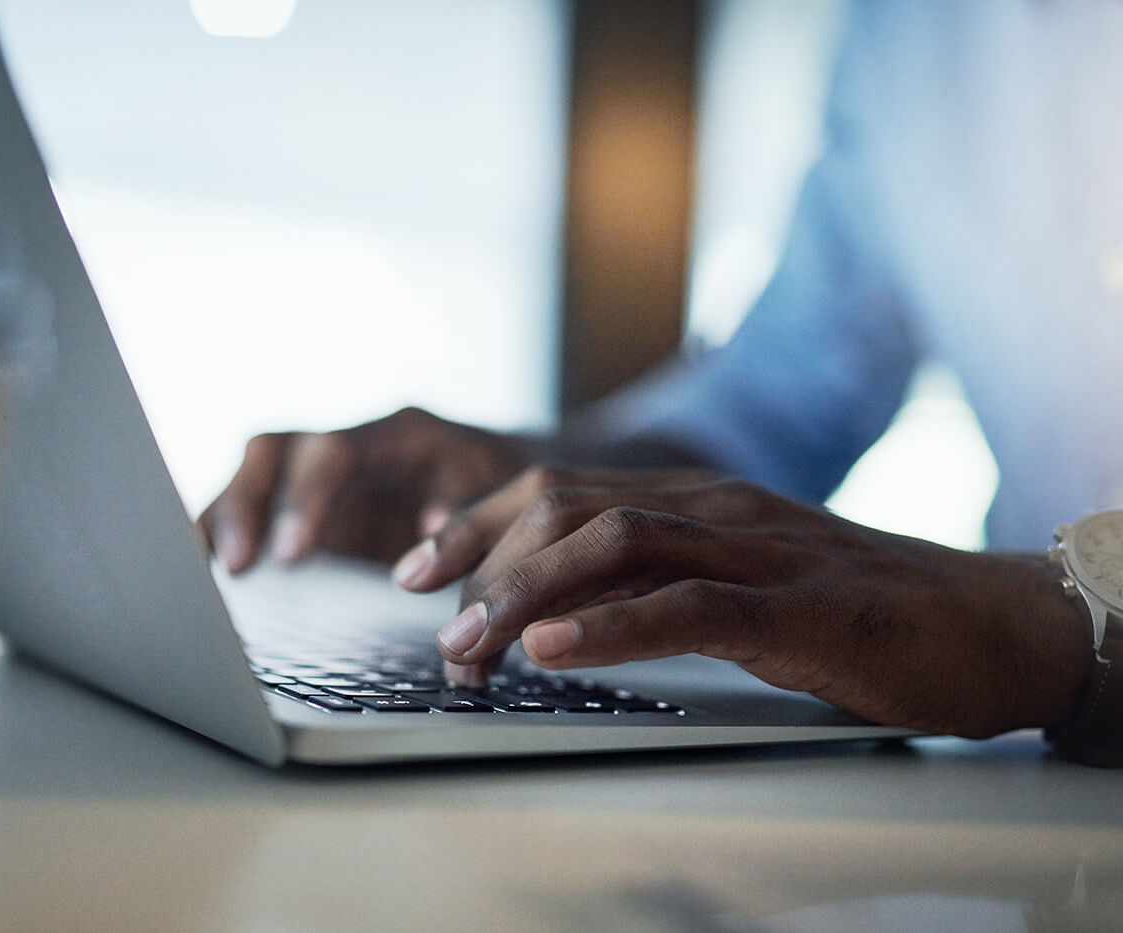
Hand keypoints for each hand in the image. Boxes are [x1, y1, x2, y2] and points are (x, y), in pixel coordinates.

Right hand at [198, 407, 528, 573]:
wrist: (518, 484)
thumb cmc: (512, 492)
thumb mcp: (508, 499)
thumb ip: (472, 518)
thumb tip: (429, 533)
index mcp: (400, 435)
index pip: (336, 452)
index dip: (308, 498)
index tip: (293, 553)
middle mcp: (349, 445)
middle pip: (276, 452)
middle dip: (250, 505)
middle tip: (243, 565)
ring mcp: (320, 476)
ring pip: (252, 476)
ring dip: (226, 520)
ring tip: (211, 574)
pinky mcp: (304, 509)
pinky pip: (250, 510)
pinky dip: (221, 534)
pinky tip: (201, 575)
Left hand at [394, 468, 1093, 737]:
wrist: (983, 622)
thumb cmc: (847, 610)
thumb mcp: (731, 585)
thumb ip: (650, 582)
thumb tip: (553, 611)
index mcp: (692, 499)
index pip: (558, 489)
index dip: (476, 521)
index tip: (413, 565)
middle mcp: (713, 506)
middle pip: (567, 507)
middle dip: (481, 558)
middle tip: (423, 612)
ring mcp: (757, 547)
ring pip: (615, 546)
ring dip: (527, 593)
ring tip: (466, 642)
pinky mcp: (800, 603)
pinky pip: (689, 605)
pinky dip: (611, 626)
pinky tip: (554, 649)